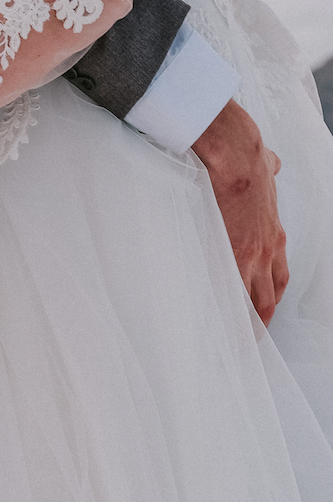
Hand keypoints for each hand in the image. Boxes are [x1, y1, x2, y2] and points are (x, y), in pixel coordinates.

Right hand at [192, 100, 286, 325]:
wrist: (238, 158)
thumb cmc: (246, 159)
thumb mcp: (267, 166)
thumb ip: (269, 170)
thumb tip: (270, 163)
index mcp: (274, 232)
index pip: (278, 274)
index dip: (271, 293)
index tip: (263, 305)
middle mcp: (269, 249)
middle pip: (270, 295)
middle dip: (262, 319)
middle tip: (251, 337)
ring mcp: (253, 256)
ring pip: (256, 302)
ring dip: (248, 324)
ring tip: (238, 343)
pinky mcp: (236, 256)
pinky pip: (235, 296)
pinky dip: (231, 315)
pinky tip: (224, 329)